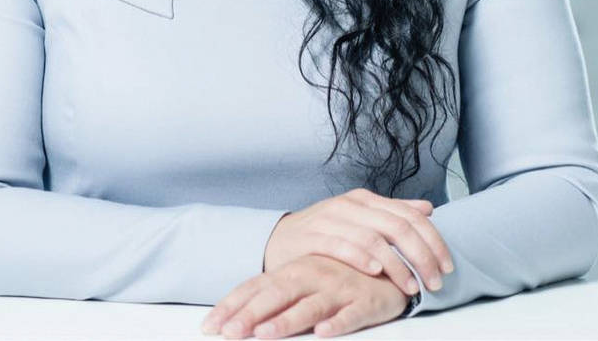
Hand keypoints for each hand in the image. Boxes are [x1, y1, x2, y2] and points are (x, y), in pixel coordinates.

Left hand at [201, 253, 409, 337]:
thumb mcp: (304, 280)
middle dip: (250, 315)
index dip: (232, 306)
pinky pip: (351, 315)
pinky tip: (324, 334)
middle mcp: (312, 275)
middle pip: (276, 295)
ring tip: (264, 335)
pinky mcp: (365, 302)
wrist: (388, 263)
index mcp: (293, 270)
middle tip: (228, 334)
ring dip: (286, 321)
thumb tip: (238, 316)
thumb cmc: (338, 275)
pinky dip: (338, 324)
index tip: (209, 326)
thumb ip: (275, 294)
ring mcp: (338, 288)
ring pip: (310, 306)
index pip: (256, 287)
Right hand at [263, 188, 451, 296]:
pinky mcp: (313, 237)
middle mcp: (351, 205)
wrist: (279, 239)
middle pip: (398, 227)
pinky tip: (376, 272)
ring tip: (412, 287)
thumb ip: (392, 213)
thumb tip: (427, 208)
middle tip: (435, 282)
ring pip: (374, 238)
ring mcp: (331, 219)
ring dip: (398, 265)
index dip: (433, 240)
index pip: (410, 215)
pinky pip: (342, 245)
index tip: (447, 266)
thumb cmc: (325, 232)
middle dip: (422, 256)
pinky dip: (362, 258)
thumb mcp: (360, 218)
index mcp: (365, 199)